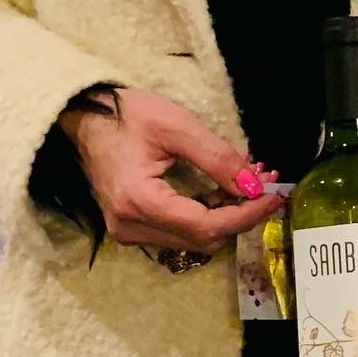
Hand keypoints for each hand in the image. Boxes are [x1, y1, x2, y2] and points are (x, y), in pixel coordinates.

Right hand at [59, 88, 282, 254]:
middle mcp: (131, 227)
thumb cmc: (125, 115)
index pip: (206, 225)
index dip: (246, 215)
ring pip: (193, 241)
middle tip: (263, 183)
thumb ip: (217, 157)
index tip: (275, 195)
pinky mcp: (131, 227)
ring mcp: (128, 232)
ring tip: (247, 184)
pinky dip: (206, 218)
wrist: (82, 117)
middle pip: (203, 239)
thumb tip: (254, 186)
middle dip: (240, 215)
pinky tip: (221, 192)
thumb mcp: (176, 125)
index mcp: (139, 202)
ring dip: (225, 217)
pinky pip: (178, 233)